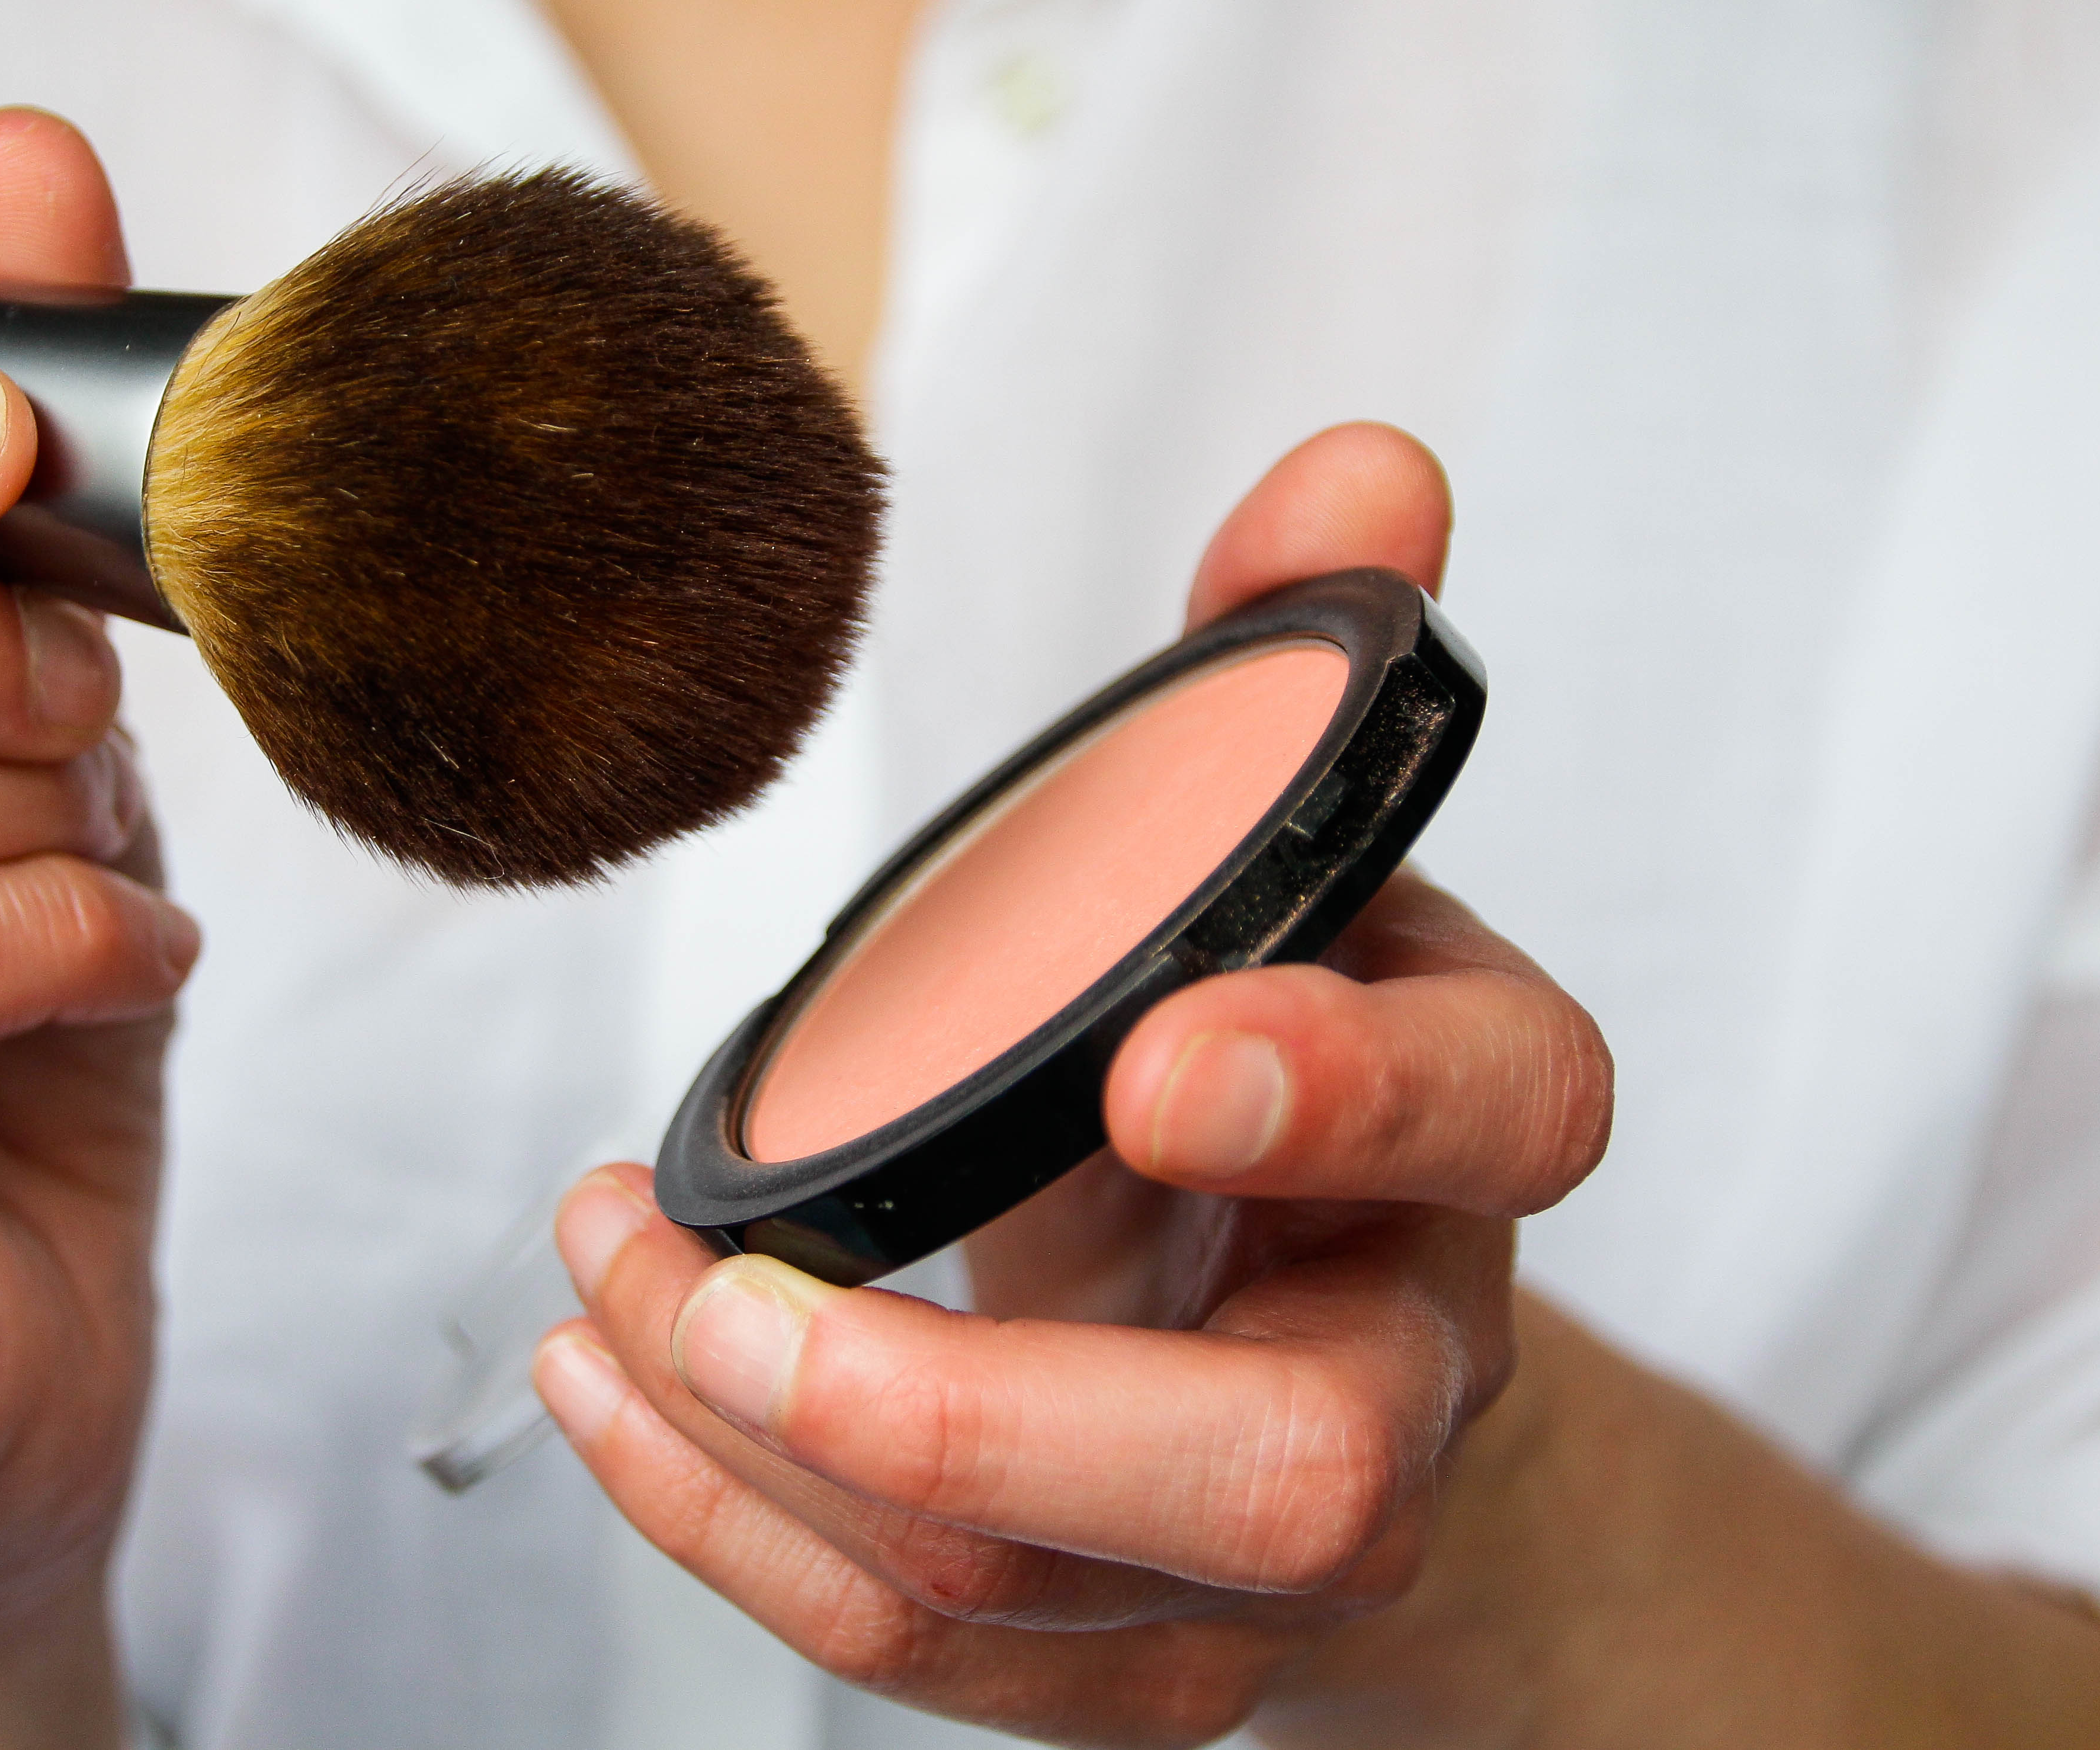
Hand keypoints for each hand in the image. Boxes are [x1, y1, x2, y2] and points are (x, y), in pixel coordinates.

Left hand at [534, 425, 1613, 1744]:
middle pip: (1283, 1474)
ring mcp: (1260, 1564)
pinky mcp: (1123, 1656)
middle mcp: (1396, 1382)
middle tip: (735, 1287)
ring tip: (601, 1282)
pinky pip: (931, 1652)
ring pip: (1035, 1586)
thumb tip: (1360, 468)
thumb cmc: (1287, 1080)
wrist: (1331, 1346)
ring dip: (768, 1446)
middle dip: (981, 1402)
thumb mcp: (1284, 868)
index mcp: (1468, 1139)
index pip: (1499, 1118)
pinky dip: (735, 1529)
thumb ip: (1281, 677)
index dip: (1353, 1092)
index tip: (1161, 1051)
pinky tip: (605, 1392)